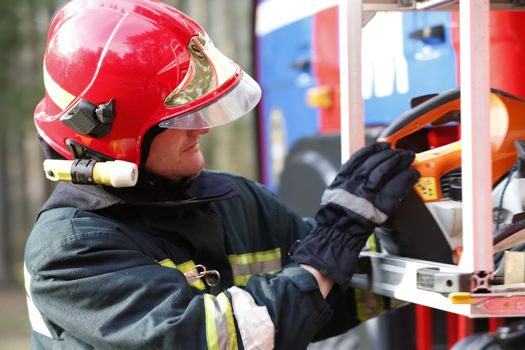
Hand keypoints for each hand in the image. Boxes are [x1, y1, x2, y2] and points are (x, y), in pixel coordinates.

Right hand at [291, 142, 419, 286]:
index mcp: (342, 180)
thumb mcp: (334, 195)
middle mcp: (353, 184)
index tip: (381, 146)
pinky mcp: (377, 207)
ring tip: (408, 158)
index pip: (358, 158)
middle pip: (374, 162)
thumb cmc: (333, 221)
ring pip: (385, 171)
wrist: (334, 238)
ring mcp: (365, 195)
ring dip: (399, 162)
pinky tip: (411, 175)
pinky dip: (404, 179)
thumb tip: (358, 173)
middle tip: (400, 151)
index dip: (372, 150)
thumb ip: (346, 182)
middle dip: (390, 154)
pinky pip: (394, 189)